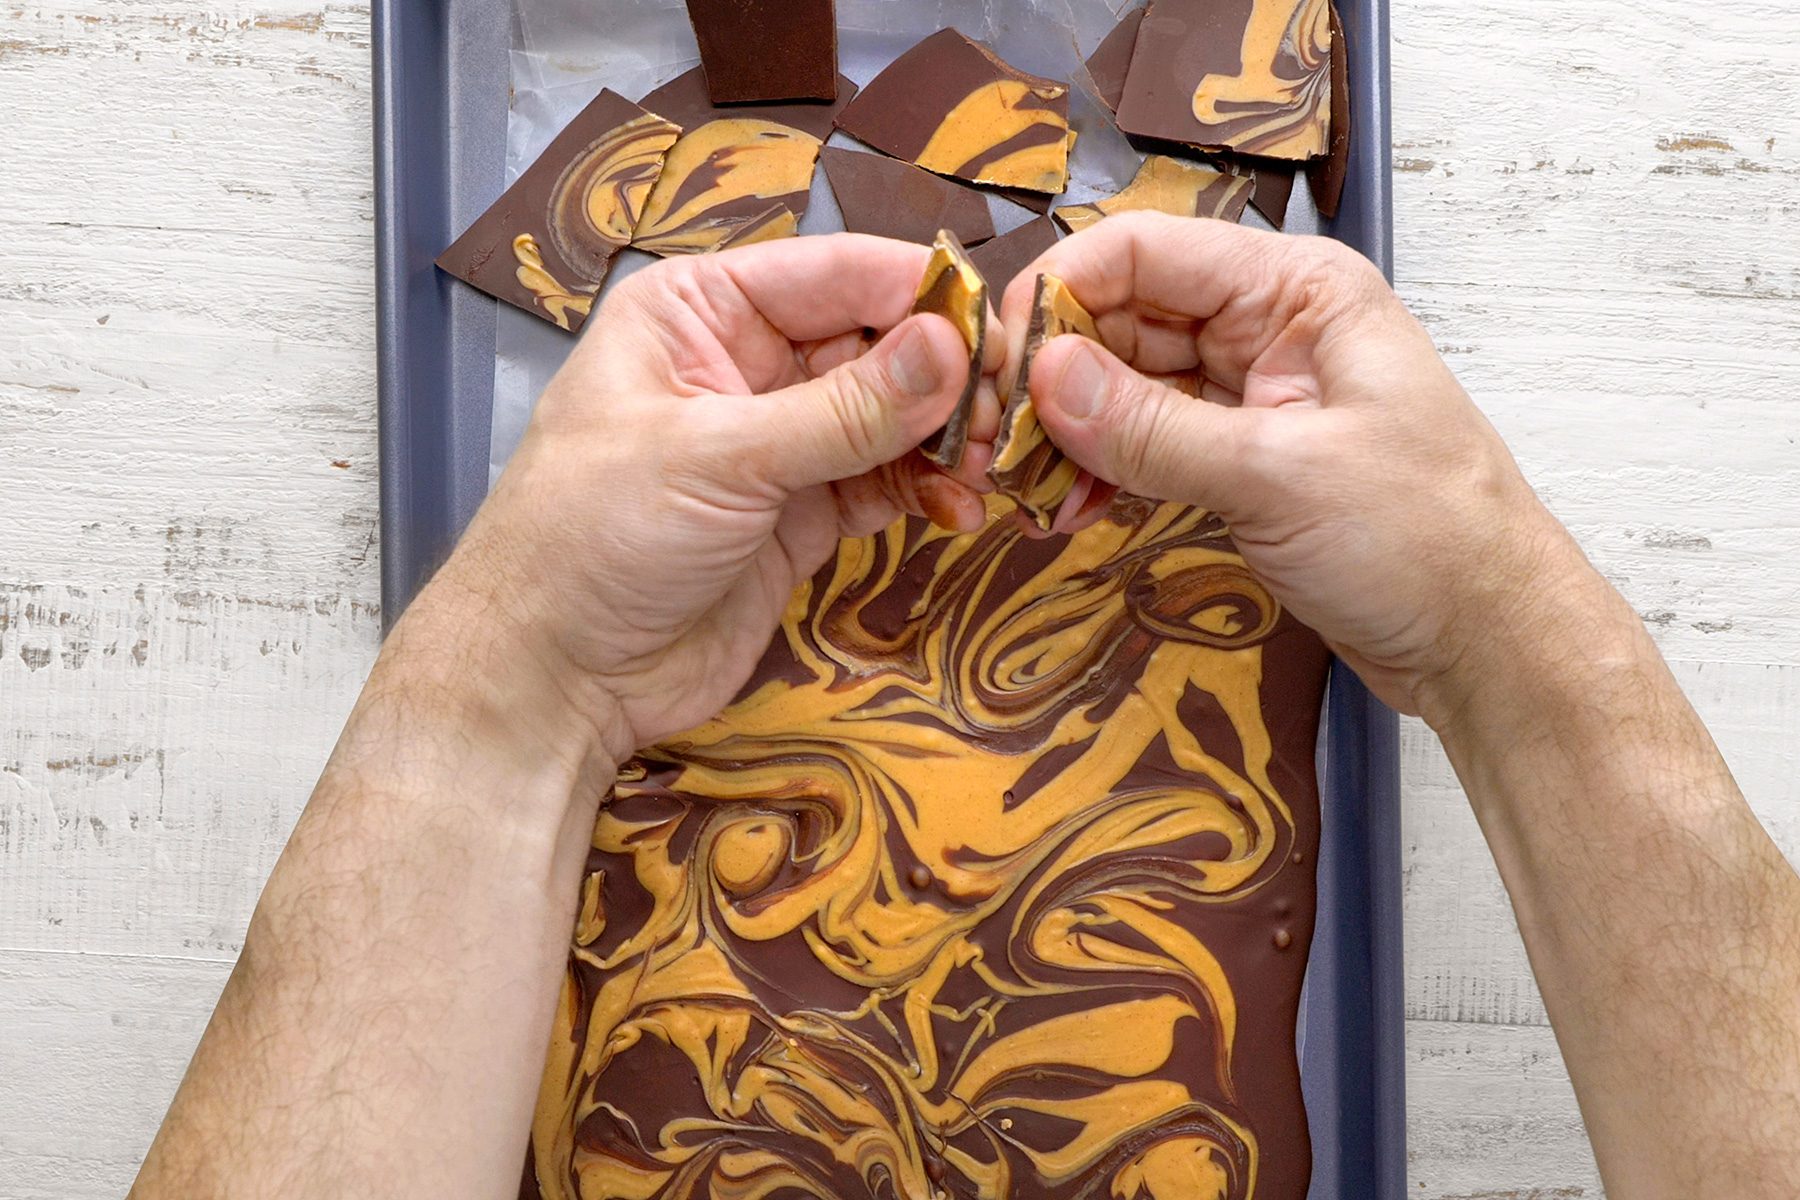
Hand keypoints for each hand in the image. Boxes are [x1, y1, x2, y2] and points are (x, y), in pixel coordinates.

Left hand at [419, 234, 1002, 763]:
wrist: (553, 677)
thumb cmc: (592, 539)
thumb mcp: (718, 458)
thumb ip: (841, 410)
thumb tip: (950, 347)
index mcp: (700, 309)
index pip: (835, 273)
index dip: (920, 295)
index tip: (997, 330)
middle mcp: (743, 361)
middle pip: (875, 342)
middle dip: (944, 376)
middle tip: (1004, 414)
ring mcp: (778, 441)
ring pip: (889, 416)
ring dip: (943, 439)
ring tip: (984, 469)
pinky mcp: (802, 514)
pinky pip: (882, 482)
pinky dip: (924, 492)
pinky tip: (957, 508)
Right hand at [1001, 211, 1580, 722]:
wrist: (1487, 643)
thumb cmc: (1425, 540)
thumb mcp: (1277, 476)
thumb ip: (1153, 428)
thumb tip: (1044, 376)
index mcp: (1296, 291)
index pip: (1143, 252)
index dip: (1060, 296)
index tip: (999, 364)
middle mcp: (1267, 328)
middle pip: (1123, 319)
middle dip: (1053, 374)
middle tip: (994, 441)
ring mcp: (1251, 396)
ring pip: (1126, 387)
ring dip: (1069, 432)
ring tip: (1025, 489)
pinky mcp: (1239, 461)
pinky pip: (1146, 444)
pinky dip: (1101, 472)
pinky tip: (1067, 510)